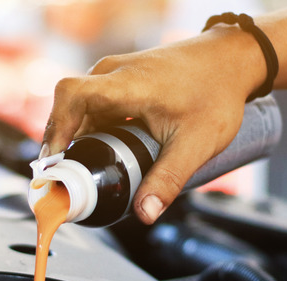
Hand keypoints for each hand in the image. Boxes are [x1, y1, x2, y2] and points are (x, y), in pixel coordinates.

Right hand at [40, 27, 264, 223]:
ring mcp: (113, 77)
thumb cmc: (216, 91)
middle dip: (63, 146)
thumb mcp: (196, 143)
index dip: (55, 128)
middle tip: (66, 182)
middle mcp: (112, 74)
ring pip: (78, 109)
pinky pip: (91, 107)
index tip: (54, 161)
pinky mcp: (117, 83)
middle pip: (68, 108)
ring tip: (84, 174)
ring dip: (77, 140)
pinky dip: (89, 132)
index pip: (71, 95)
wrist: (232, 60)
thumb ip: (168, 180)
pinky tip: (101, 154)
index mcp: (126, 84)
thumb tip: (145, 214)